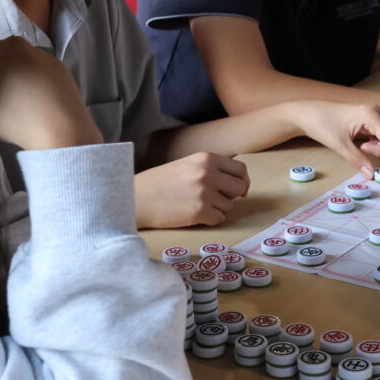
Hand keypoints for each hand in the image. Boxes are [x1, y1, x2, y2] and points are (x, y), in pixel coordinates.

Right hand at [0, 37, 102, 150]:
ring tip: (21, 99)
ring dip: (16, 73)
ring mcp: (39, 51)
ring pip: (20, 59)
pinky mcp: (59, 63)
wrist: (61, 126)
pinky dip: (36, 78)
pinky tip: (39, 99)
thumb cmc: (13, 117)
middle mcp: (14, 43)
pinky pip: (40, 68)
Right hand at [135, 152, 249, 227]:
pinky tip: (193, 216)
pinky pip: (219, 219)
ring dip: (217, 209)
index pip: (240, 169)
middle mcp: (208, 173)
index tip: (239, 189)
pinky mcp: (199, 212)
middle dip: (231, 196)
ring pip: (229, 206)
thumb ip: (210, 169)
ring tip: (196, 206)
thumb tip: (239, 182)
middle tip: (216, 200)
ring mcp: (205, 193)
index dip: (242, 181)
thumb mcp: (187, 165)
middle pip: (240, 188)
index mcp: (206, 158)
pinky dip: (209, 220)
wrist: (136, 198)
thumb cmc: (159, 183)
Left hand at [290, 101, 379, 178]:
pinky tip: (361, 143)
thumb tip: (371, 174)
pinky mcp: (370, 119)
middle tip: (362, 150)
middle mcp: (376, 111)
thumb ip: (357, 159)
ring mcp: (374, 114)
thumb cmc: (321, 123)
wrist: (307, 113)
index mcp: (371, 114)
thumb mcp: (339, 145)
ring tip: (360, 146)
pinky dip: (376, 143)